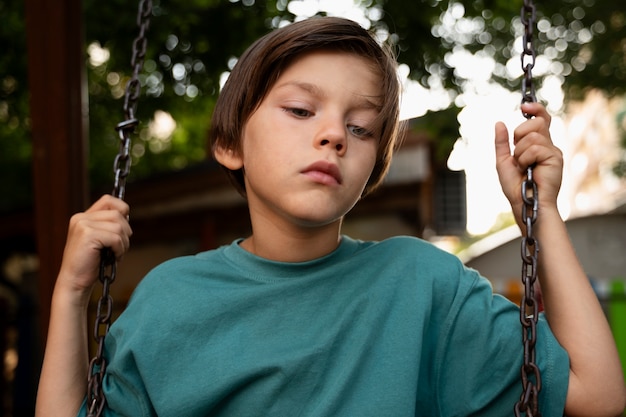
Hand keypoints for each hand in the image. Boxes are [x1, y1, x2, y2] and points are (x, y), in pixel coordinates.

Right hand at [57, 194, 131, 295]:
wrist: (75, 282)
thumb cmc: (91, 263)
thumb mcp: (100, 240)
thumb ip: (109, 225)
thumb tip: (127, 214)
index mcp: (83, 217)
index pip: (108, 200)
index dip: (122, 210)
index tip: (123, 228)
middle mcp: (81, 218)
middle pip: (118, 214)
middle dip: (126, 232)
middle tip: (120, 248)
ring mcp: (83, 225)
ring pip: (119, 226)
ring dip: (124, 242)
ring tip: (116, 254)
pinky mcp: (87, 235)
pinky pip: (116, 237)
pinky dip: (120, 249)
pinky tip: (113, 258)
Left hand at [494, 102, 563, 226]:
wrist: (525, 203)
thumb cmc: (516, 187)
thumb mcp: (503, 161)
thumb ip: (502, 143)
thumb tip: (499, 122)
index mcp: (538, 145)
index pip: (541, 119)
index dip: (535, 109)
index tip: (525, 106)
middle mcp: (548, 145)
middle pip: (535, 122)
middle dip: (519, 135)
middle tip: (517, 155)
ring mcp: (553, 151)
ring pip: (532, 135)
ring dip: (520, 152)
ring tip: (523, 167)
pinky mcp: (555, 158)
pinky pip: (535, 147)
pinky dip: (524, 159)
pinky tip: (528, 170)